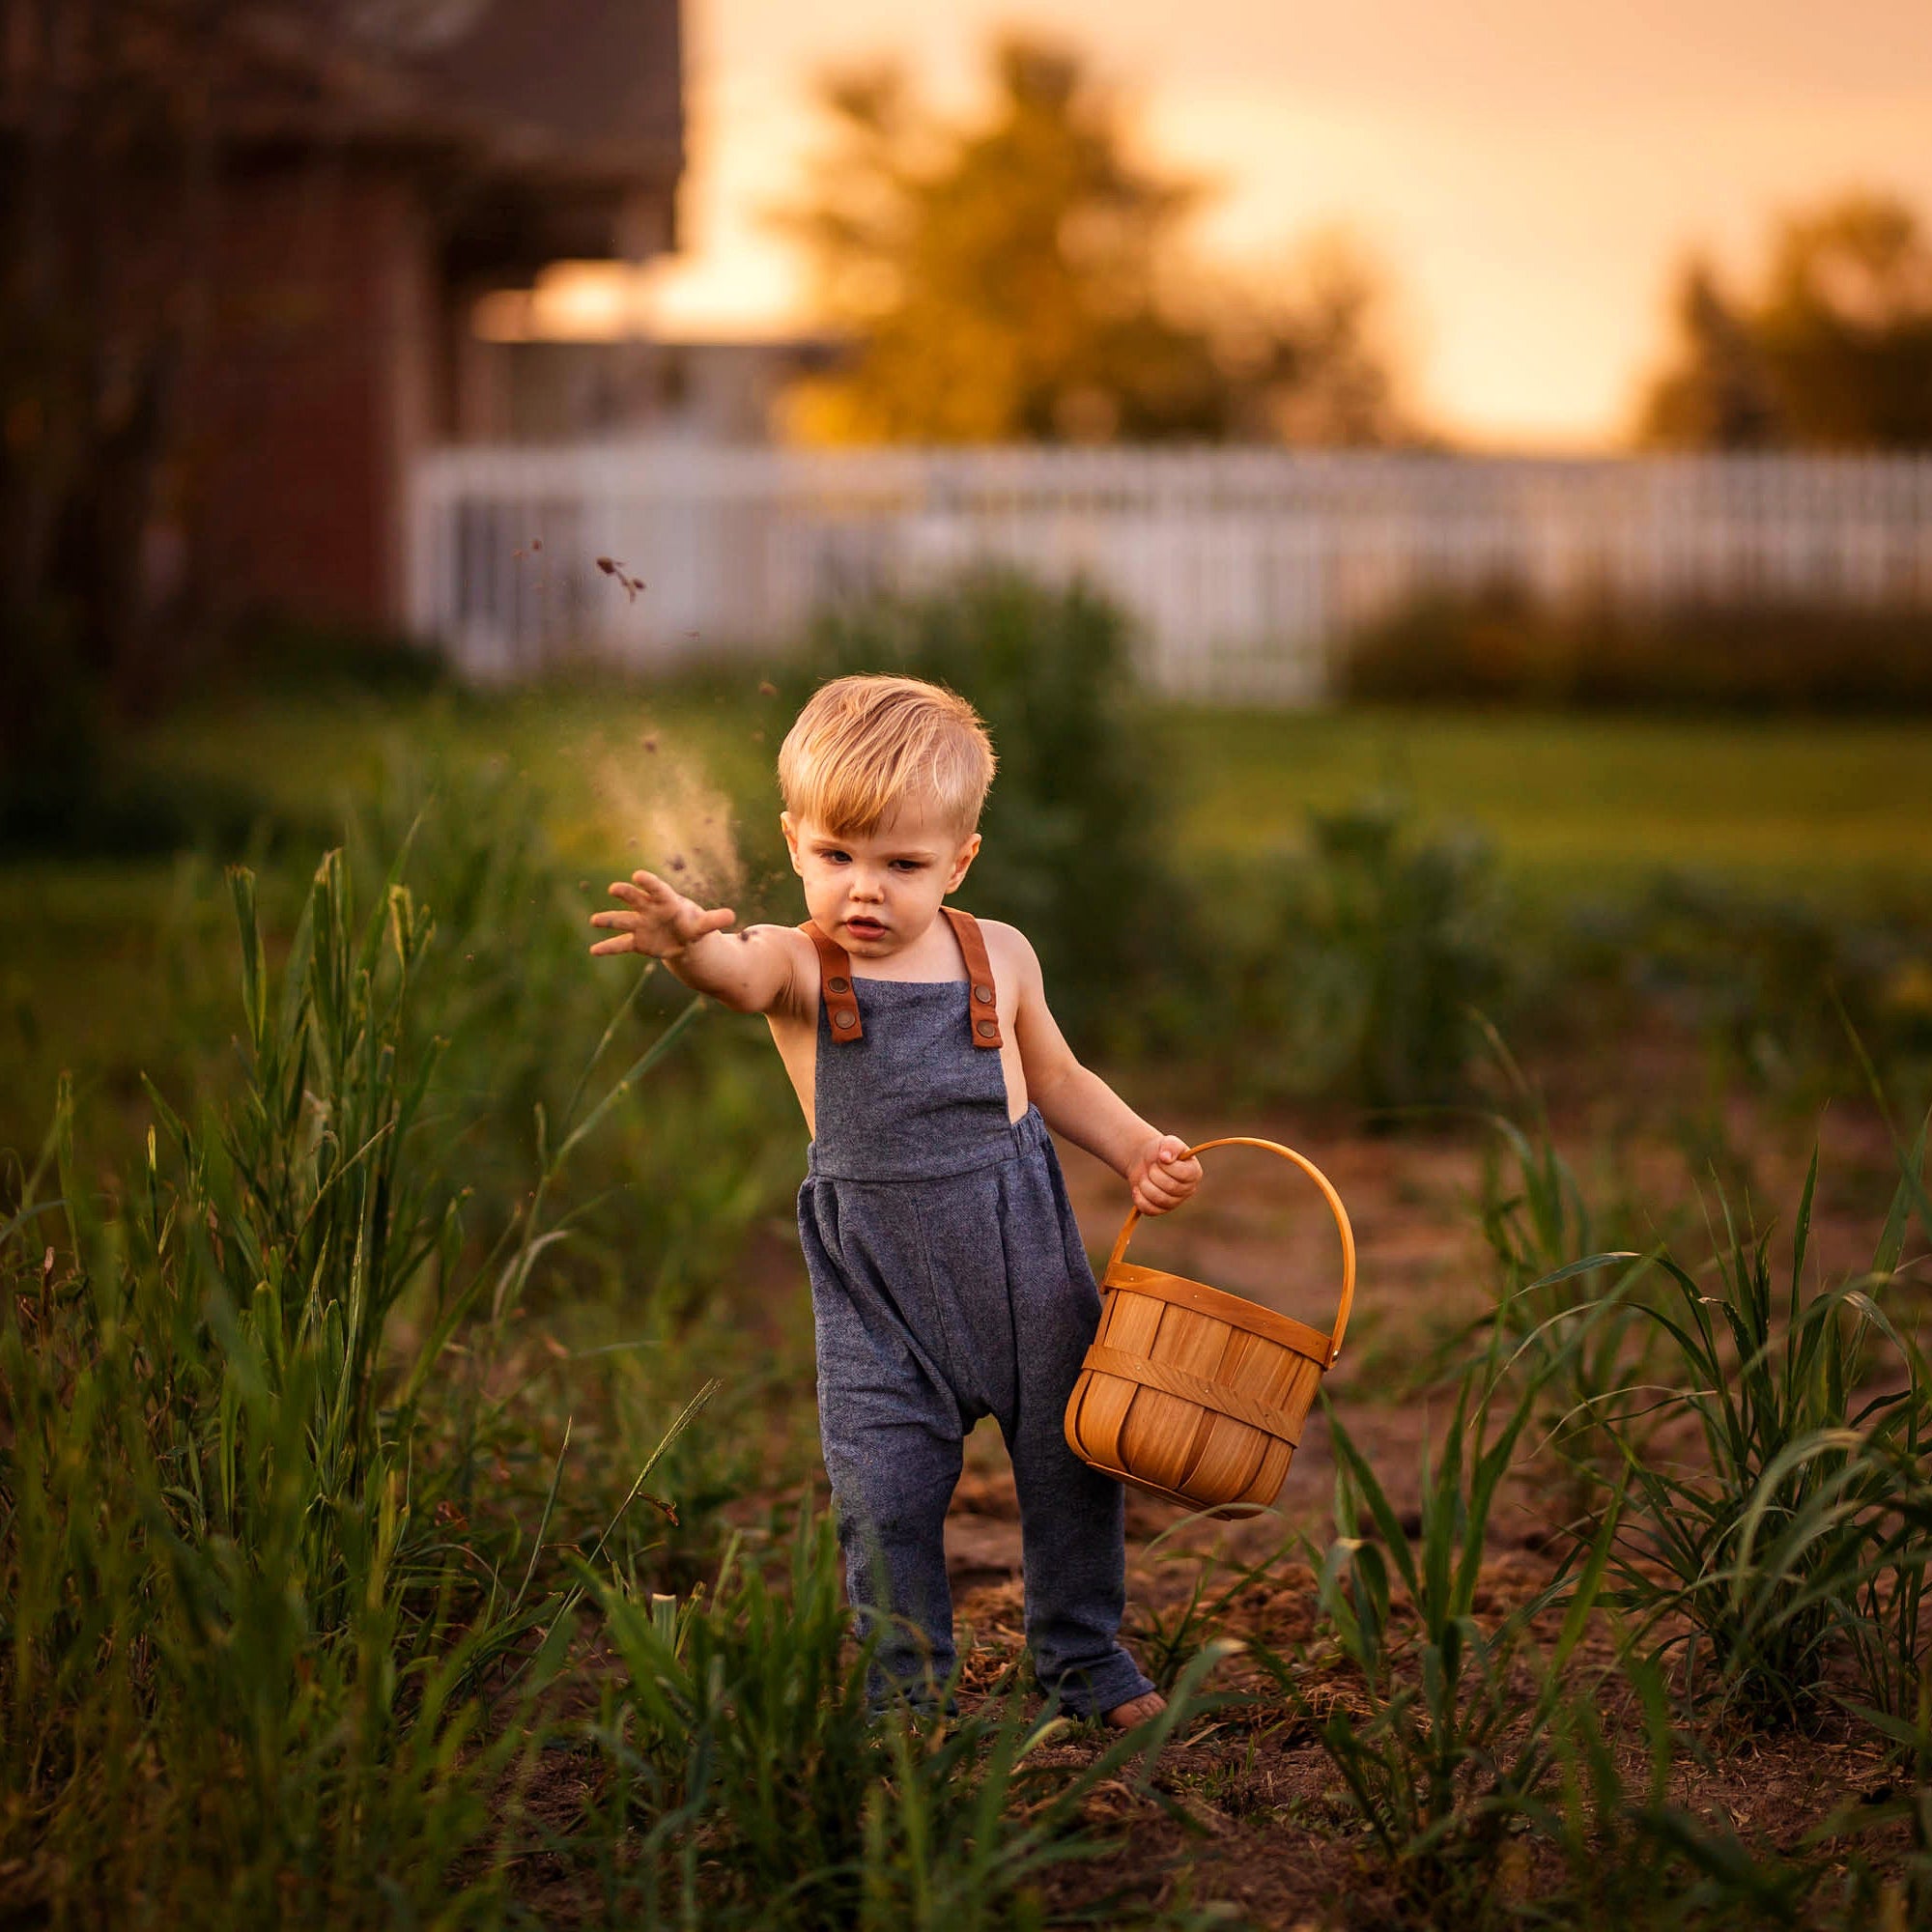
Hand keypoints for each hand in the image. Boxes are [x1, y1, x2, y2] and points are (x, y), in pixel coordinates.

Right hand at [589, 869, 735, 958]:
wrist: (682, 940)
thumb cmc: (692, 925)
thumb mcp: (703, 925)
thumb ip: (714, 920)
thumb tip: (731, 916)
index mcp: (666, 901)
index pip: (657, 889)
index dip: (648, 883)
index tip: (637, 876)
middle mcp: (649, 909)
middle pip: (635, 899)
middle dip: (626, 894)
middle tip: (615, 889)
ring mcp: (640, 925)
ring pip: (622, 920)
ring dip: (609, 920)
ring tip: (594, 920)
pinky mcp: (636, 941)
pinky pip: (620, 944)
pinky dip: (608, 947)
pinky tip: (594, 950)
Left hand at [1127, 1134, 1201, 1216]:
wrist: (1146, 1160)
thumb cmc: (1161, 1151)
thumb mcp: (1167, 1142)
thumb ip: (1170, 1146)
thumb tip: (1165, 1157)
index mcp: (1194, 1173)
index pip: (1183, 1174)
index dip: (1167, 1166)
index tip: (1160, 1158)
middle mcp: (1188, 1190)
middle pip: (1170, 1187)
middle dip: (1154, 1174)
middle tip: (1151, 1166)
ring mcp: (1175, 1202)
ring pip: (1159, 1200)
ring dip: (1145, 1185)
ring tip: (1144, 1176)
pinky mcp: (1161, 1209)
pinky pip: (1150, 1210)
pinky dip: (1139, 1198)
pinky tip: (1137, 1188)